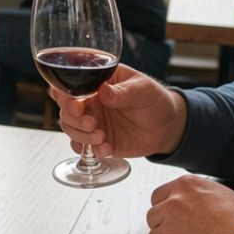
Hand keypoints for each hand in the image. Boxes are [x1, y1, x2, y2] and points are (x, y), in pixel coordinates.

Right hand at [53, 64, 186, 156]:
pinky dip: (92, 150)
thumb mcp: (143, 90)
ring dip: (82, 135)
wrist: (167, 127)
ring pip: (71, 129)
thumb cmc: (155, 100)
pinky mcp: (98, 141)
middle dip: (74, 119)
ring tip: (102, 137)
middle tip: (93, 123)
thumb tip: (103, 91)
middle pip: (65, 110)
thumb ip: (123, 91)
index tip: (77, 106)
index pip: (70, 87)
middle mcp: (91, 103)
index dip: (66, 96)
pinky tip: (107, 148)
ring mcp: (93, 123)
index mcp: (96, 84)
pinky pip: (84, 148)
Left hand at [146, 175, 233, 233]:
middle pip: (154, 213)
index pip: (161, 195)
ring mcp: (168, 221)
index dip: (166, 208)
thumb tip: (196, 203)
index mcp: (187, 185)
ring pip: (154, 232)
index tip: (172, 217)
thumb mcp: (222, 196)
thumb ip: (201, 196)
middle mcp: (174, 200)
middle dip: (163, 224)